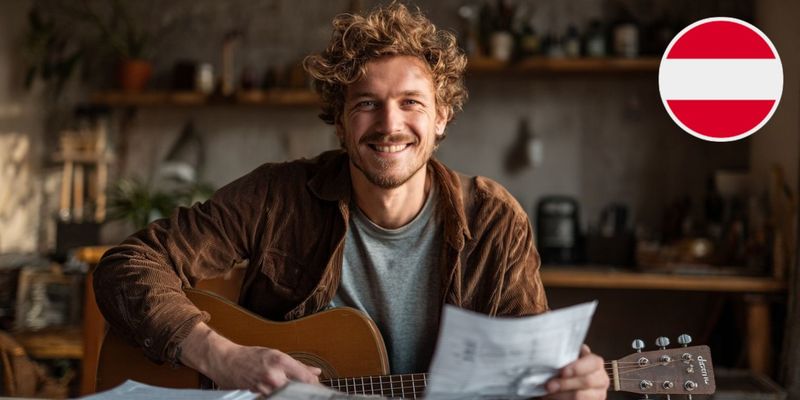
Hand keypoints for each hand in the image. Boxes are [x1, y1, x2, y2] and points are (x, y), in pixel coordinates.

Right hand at [180, 322, 320, 394]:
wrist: (226, 361)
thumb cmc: (251, 356)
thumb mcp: (276, 354)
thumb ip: (298, 365)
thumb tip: (316, 371)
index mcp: (280, 361)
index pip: (305, 377)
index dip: (316, 385)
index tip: (321, 389)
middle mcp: (274, 374)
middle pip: (298, 389)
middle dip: (307, 393)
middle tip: (313, 394)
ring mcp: (265, 386)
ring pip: (287, 396)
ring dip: (294, 395)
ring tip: (299, 394)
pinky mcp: (258, 394)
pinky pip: (274, 398)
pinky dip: (281, 397)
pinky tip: (284, 395)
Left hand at [542, 344, 608, 399]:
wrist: (564, 385)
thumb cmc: (564, 370)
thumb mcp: (567, 360)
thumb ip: (569, 354)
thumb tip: (568, 349)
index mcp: (596, 364)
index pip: (594, 363)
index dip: (578, 367)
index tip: (562, 372)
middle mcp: (601, 379)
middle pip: (586, 381)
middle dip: (565, 384)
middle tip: (549, 385)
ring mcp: (599, 394)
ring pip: (580, 396)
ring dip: (562, 395)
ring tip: (548, 393)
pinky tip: (554, 398)